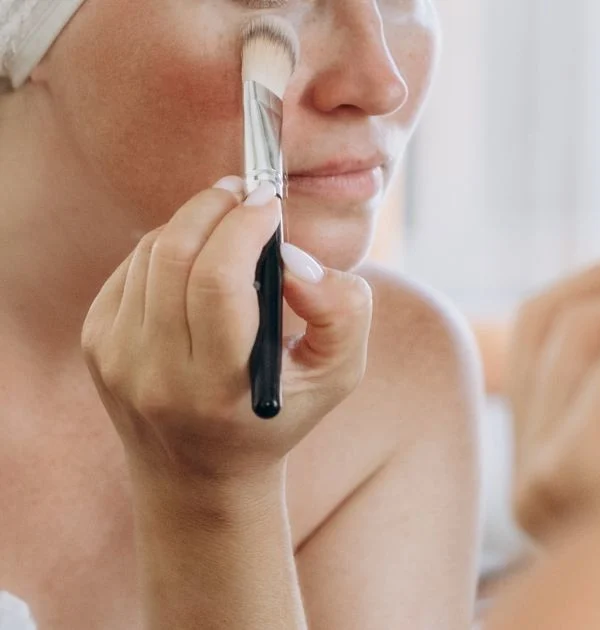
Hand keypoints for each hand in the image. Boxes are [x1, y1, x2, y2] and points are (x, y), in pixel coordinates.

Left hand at [81, 177, 371, 484]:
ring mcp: (116, 357)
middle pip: (176, 254)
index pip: (217, 282)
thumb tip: (293, 257)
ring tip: (229, 220)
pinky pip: (133, 264)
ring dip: (194, 221)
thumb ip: (340, 311)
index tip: (272, 200)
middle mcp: (155, 374)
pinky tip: (199, 258)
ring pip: (152, 251)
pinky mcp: (96, 342)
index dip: (244, 226)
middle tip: (248, 191)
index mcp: (217, 388)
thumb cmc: (280, 414)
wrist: (201, 471)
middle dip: (215, 206)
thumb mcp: (336, 374)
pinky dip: (170, 245)